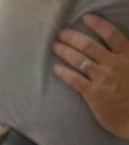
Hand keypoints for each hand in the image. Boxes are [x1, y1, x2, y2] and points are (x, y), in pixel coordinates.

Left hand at [53, 13, 128, 139]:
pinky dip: (64, 73)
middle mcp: (113, 63)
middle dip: (73, 37)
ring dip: (66, 52)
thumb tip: (115, 51)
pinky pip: (75, 80)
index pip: (111, 34)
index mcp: (126, 55)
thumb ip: (125, 58)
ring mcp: (102, 78)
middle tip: (61, 34)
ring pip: (80, 60)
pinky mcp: (92, 94)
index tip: (86, 18)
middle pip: (89, 45)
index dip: (97, 24)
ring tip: (56, 47)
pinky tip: (56, 68)